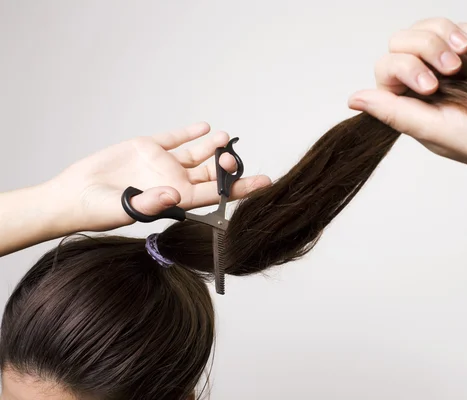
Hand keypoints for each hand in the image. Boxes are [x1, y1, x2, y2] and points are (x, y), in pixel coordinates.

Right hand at [49, 122, 270, 231]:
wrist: (74, 194)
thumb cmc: (99, 211)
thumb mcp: (125, 209)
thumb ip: (151, 202)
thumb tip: (174, 193)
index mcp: (176, 200)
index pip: (216, 195)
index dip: (241, 189)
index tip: (265, 182)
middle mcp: (175, 182)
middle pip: (211, 174)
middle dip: (226, 166)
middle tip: (232, 157)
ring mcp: (163, 165)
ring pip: (196, 154)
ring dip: (212, 146)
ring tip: (225, 137)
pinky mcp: (147, 148)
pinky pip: (173, 139)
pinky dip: (188, 133)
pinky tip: (204, 127)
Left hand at [348, 18, 466, 184]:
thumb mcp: (431, 128)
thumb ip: (393, 112)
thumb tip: (353, 99)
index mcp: (403, 102)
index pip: (386, 65)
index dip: (407, 67)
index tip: (432, 88)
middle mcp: (419, 82)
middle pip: (403, 39)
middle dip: (428, 46)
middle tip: (453, 69)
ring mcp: (445, 67)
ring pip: (431, 27)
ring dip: (449, 35)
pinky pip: (462, 28)